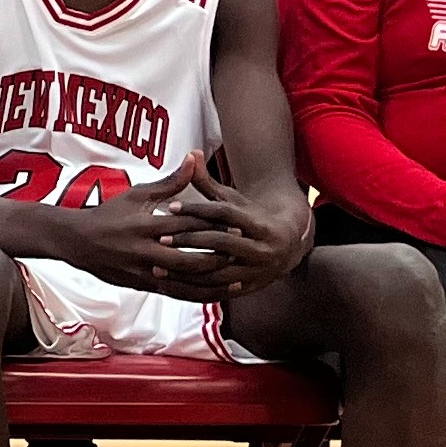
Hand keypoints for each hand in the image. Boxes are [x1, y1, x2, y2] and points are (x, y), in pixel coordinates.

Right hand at [58, 154, 230, 295]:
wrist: (77, 241)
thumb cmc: (109, 214)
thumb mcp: (137, 194)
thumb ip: (170, 182)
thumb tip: (193, 160)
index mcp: (145, 225)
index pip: (185, 225)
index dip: (212, 225)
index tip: (237, 224)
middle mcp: (144, 250)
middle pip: (188, 258)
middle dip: (216, 256)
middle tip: (240, 252)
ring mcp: (141, 271)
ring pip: (183, 282)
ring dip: (212, 281)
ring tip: (236, 277)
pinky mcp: (140, 286)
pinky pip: (173, 294)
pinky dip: (196, 295)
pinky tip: (215, 293)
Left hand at [155, 178, 302, 298]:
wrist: (288, 246)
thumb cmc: (251, 218)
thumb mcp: (234, 200)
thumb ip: (209, 182)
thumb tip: (192, 152)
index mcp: (259, 223)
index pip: (225, 214)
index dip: (197, 209)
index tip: (170, 207)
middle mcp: (262, 248)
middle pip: (222, 244)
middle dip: (190, 241)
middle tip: (160, 239)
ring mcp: (257, 271)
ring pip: (217, 272)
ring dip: (186, 271)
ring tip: (157, 266)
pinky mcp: (249, 289)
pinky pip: (217, 294)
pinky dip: (192, 291)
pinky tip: (170, 286)